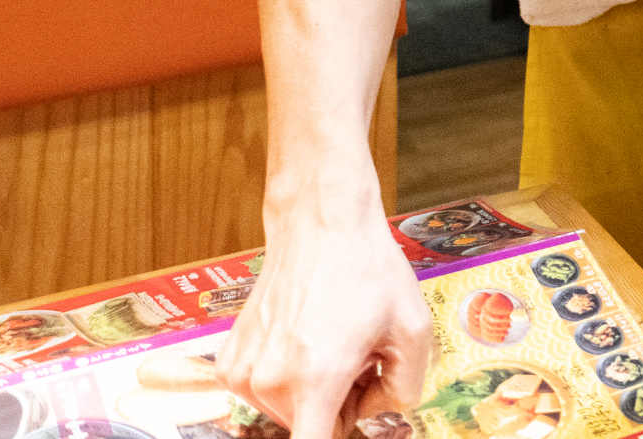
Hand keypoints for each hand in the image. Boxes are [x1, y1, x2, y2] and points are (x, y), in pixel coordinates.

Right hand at [220, 198, 428, 438]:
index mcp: (317, 380)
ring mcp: (243, 374)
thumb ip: (404, 390)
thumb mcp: (413, 329)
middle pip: (309, 427)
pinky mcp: (229, 363)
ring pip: (287, 412)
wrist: (321, 226)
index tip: (346, 420)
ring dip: (314, 391)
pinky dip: (287, 377)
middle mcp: (271, 383)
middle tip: (360, 360)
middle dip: (340, 406)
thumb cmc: (367, 271)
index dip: (337, 438)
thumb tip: (378, 413)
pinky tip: (306, 339)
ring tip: (334, 342)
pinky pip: (264, 392)